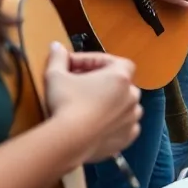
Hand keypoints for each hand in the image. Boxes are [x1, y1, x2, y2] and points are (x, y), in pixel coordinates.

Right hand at [45, 44, 141, 163]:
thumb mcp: (56, 76)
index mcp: (121, 77)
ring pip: (125, 105)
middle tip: (78, 85)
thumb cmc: (66, 103)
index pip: (113, 61)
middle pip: (120, 82)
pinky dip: (115, 124)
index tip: (73, 66)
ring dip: (111, 102)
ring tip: (89, 106)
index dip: (93, 62)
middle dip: (101, 82)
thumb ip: (58, 58)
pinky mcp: (128, 138)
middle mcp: (132, 96)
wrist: (69, 142)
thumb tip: (55, 45)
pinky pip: (125, 126)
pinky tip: (98, 125)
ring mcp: (132, 118)